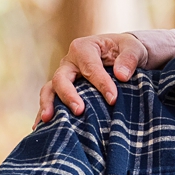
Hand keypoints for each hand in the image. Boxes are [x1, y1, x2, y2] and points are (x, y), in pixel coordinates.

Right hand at [34, 29, 174, 125]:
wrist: (124, 57)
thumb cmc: (129, 51)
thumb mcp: (135, 49)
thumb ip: (130, 59)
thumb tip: (121, 76)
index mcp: (85, 47)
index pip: (90, 67)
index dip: (101, 83)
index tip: (113, 99)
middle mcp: (70, 61)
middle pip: (62, 78)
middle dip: (69, 95)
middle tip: (80, 111)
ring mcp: (64, 76)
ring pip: (50, 89)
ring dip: (48, 104)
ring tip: (48, 120)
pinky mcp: (63, 90)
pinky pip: (50, 100)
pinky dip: (44, 112)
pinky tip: (40, 128)